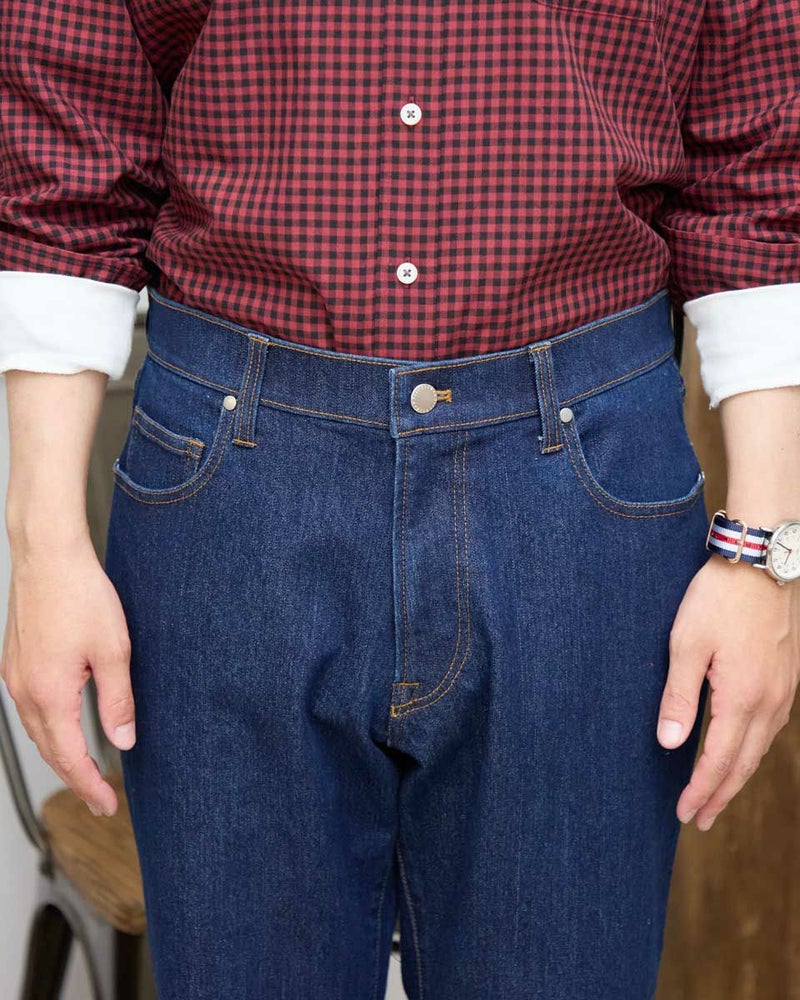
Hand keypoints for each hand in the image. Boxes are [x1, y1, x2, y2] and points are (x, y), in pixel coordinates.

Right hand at [0, 530, 134, 817]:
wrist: (48, 556)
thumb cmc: (81, 594)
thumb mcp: (113, 650)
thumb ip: (118, 701)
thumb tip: (123, 741)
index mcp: (49, 693)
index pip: (69, 757)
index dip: (89, 785)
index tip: (107, 805)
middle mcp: (24, 690)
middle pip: (49, 750)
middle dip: (76, 778)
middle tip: (101, 799)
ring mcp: (14, 676)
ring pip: (38, 730)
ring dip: (61, 754)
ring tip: (86, 771)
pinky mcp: (15, 661)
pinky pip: (30, 708)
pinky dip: (49, 728)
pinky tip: (64, 727)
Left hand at [656, 553, 799, 830]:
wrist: (762, 564)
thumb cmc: (718, 600)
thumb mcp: (686, 645)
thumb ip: (679, 697)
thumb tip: (669, 744)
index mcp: (742, 698)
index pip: (718, 761)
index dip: (701, 791)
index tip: (684, 814)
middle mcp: (769, 702)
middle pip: (743, 764)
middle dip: (720, 796)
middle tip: (698, 821)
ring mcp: (783, 691)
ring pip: (760, 749)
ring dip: (736, 777)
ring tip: (716, 797)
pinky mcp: (787, 678)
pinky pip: (771, 729)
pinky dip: (752, 751)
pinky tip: (742, 753)